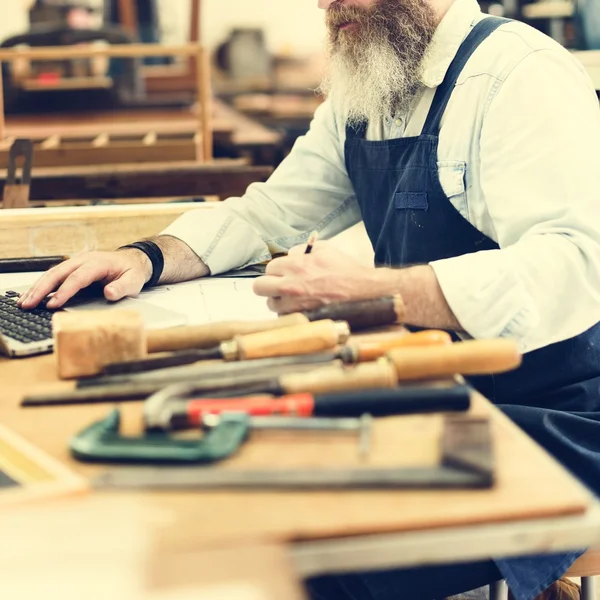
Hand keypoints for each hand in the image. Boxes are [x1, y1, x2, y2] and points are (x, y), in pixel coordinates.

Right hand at [17, 249, 151, 309]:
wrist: (132, 261)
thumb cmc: (132, 272)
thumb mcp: (134, 281)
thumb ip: (122, 287)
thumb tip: (110, 293)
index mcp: (98, 263)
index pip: (78, 278)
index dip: (64, 291)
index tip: (52, 304)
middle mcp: (83, 260)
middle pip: (58, 273)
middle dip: (42, 289)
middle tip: (28, 304)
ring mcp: (76, 262)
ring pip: (52, 273)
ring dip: (37, 287)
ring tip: (24, 302)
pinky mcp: (72, 268)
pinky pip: (54, 275)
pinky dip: (42, 285)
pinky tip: (32, 295)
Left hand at [253, 241, 380, 313]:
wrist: (364, 291)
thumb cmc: (345, 269)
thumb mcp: (324, 249)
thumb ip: (302, 250)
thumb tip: (290, 255)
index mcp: (295, 266)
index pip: (270, 268)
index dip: (278, 270)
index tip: (285, 272)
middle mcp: (291, 286)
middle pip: (259, 287)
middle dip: (268, 285)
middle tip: (279, 285)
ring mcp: (295, 305)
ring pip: (271, 305)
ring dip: (279, 301)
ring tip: (293, 298)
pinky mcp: (302, 318)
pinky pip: (285, 317)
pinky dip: (290, 313)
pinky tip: (302, 307)